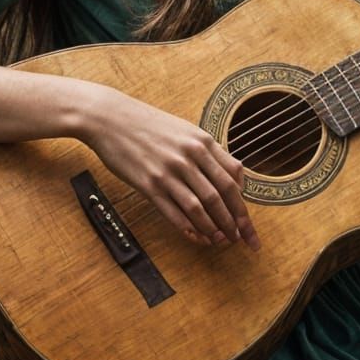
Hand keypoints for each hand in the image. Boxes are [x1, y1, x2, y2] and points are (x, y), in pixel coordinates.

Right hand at [75, 86, 258, 251]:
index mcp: (202, 141)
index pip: (233, 178)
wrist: (111, 118)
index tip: (248, 224)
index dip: (243, 205)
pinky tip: (195, 238)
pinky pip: (173, 212)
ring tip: (220, 242)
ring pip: (200, 207)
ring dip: (213, 228)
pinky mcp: (148, 184)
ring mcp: (168, 171)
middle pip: (220, 195)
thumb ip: (209, 153)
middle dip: (234, 222)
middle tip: (240, 240)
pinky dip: (188, 229)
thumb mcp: (186, 131)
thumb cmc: (150, 125)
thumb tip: (233, 181)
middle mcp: (189, 156)